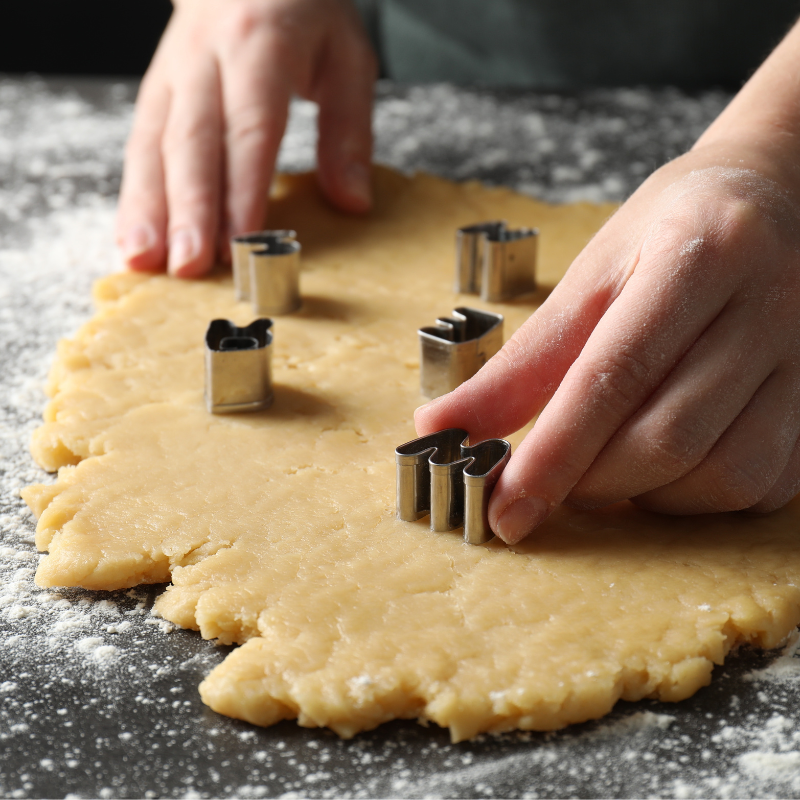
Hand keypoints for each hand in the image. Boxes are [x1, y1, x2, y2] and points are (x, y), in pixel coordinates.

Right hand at [116, 0, 375, 276]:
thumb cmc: (304, 10)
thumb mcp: (347, 56)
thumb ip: (350, 130)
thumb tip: (352, 201)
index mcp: (260, 44)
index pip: (250, 128)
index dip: (244, 188)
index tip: (244, 241)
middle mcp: (205, 59)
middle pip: (192, 142)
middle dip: (189, 210)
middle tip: (190, 265)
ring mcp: (173, 74)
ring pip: (152, 144)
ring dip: (146, 208)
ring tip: (142, 261)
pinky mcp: (156, 90)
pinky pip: (139, 144)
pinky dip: (133, 195)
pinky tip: (131, 238)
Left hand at [416, 138, 799, 543]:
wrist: (781, 194)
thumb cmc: (671, 232)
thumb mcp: (591, 276)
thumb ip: (521, 362)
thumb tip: (444, 427)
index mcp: (698, 254)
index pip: (613, 375)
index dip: (553, 454)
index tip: (504, 508)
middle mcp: (770, 304)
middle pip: (669, 437)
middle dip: (592, 482)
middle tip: (550, 482)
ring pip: (726, 473)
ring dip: (647, 496)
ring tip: (608, 469)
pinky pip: (765, 485)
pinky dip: (698, 497)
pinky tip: (667, 467)